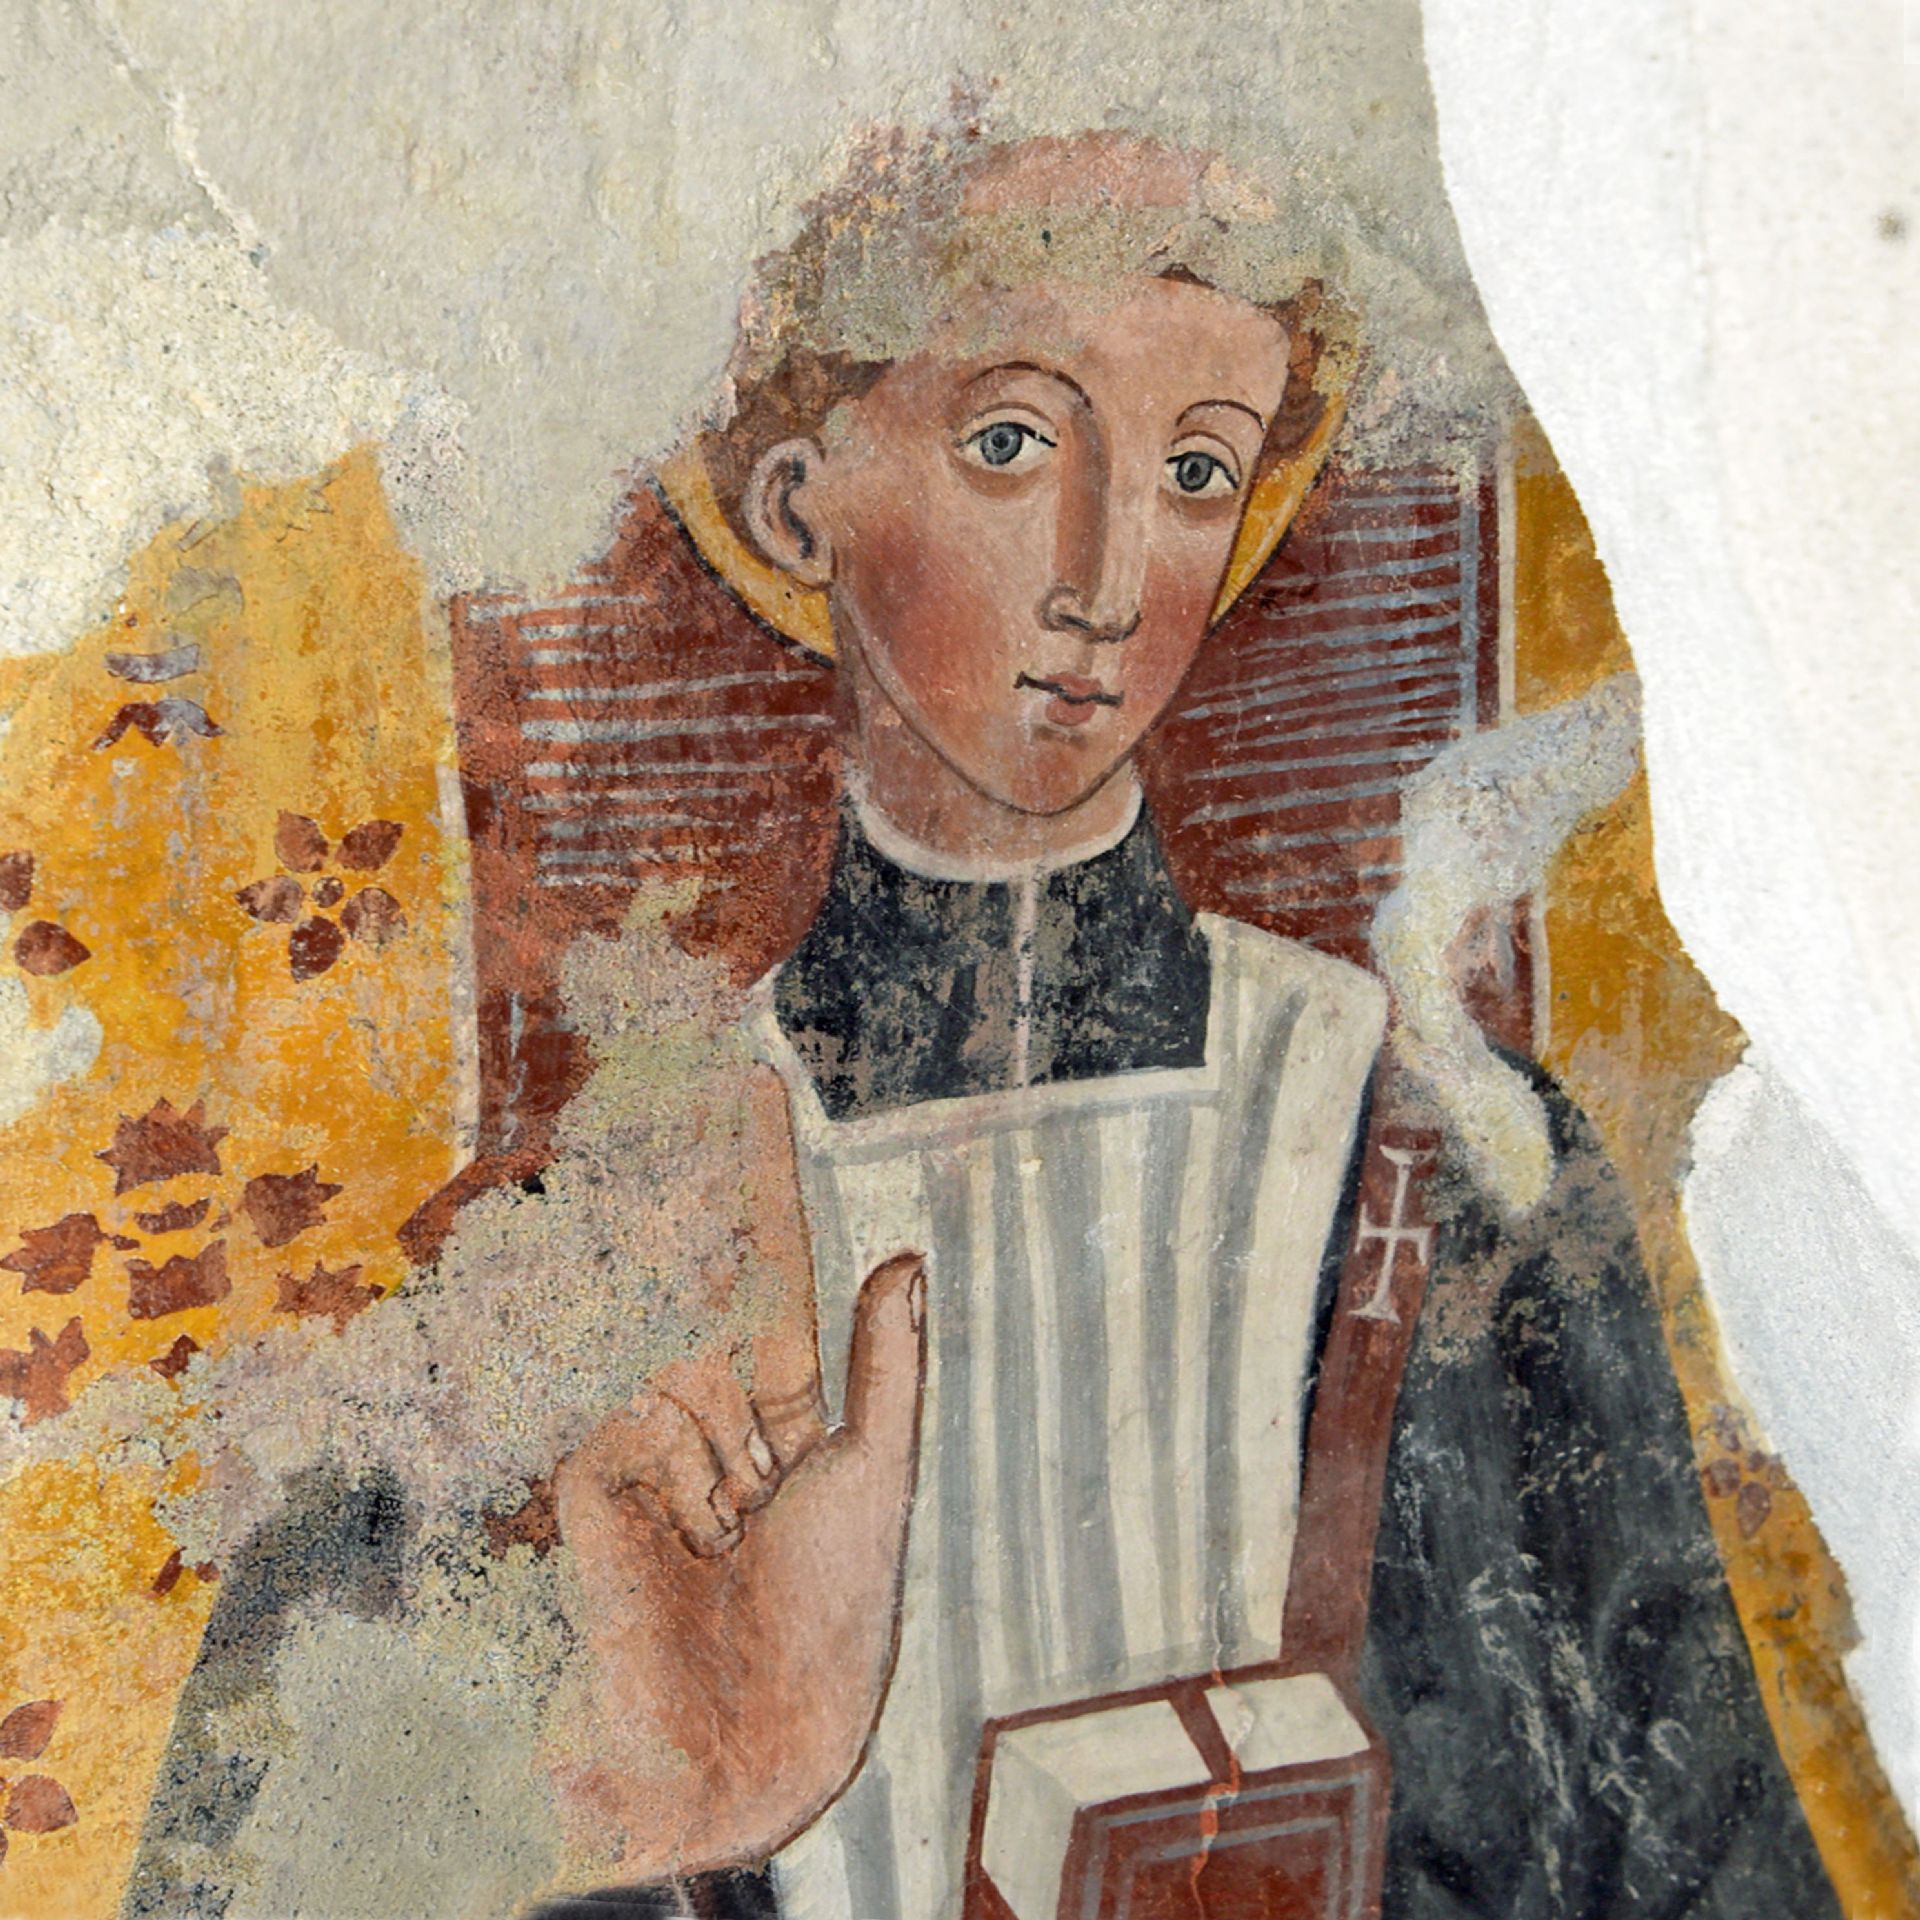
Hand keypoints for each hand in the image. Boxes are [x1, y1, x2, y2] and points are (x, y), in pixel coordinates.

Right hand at [552, 1076, 927, 1878]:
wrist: (755, 1733)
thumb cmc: (835, 1613)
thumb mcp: (877, 1470)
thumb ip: (885, 1361)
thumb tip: (904, 1254)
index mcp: (783, 1399)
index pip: (767, 1260)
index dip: (758, 1177)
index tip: (750, 1090)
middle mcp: (710, 1403)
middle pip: (698, 1262)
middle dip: (693, 1167)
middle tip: (697, 1054)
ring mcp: (650, 1430)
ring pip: (656, 1310)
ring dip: (653, 1230)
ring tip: (675, 1179)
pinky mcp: (595, 1466)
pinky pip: (620, 1386)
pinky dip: (626, 1354)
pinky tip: (634, 1308)